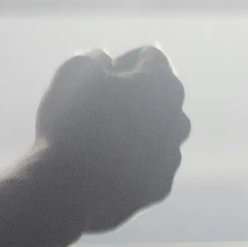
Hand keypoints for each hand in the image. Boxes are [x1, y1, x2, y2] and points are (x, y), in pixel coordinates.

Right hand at [34, 45, 189, 234]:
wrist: (69, 190)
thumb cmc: (71, 123)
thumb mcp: (74, 72)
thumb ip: (93, 58)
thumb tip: (104, 63)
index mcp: (163, 84)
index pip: (148, 56)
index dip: (118, 61)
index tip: (95, 80)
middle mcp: (178, 118)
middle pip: (157, 95)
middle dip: (130, 96)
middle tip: (93, 108)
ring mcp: (171, 156)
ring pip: (155, 132)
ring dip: (132, 129)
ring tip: (95, 139)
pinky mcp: (159, 186)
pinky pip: (146, 165)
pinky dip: (128, 162)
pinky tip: (99, 167)